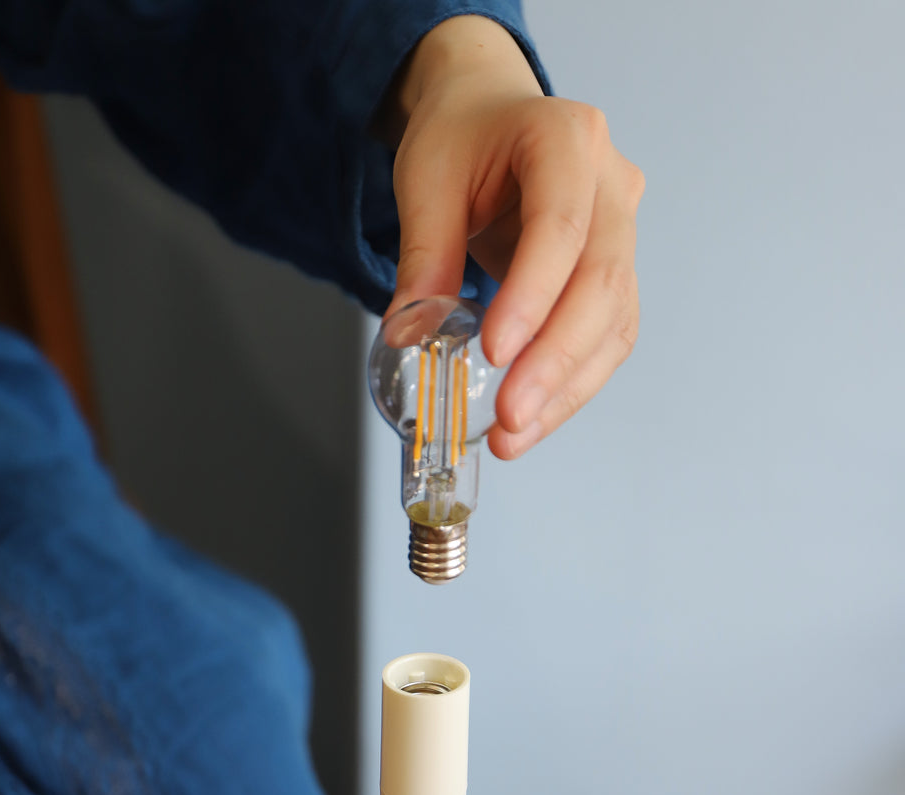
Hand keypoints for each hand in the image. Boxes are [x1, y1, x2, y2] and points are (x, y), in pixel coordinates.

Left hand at [384, 16, 643, 458]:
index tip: (496, 351)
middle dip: (555, 362)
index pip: (562, 226)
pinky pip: (606, 342)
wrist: (491, 119)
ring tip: (514, 436)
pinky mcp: (616, 280)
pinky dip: (570, 388)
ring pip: (614, 324)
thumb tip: (411, 335)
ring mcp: (623, 234)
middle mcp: (612, 186)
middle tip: (511, 417)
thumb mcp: (426, 180)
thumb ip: (424, 255)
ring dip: (565, 390)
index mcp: (567, 139)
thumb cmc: (462, 138)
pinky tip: (532, 420)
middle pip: (602, 284)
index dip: (534, 295)